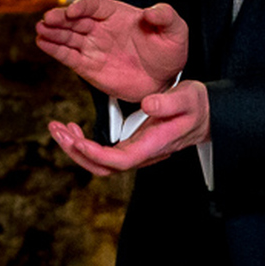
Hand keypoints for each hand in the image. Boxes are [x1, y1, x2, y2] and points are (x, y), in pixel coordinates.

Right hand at [36, 0, 188, 100]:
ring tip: (40, 30)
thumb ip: (166, 17)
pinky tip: (42, 44)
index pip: (95, 5)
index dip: (83, 6)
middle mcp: (101, 28)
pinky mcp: (88, 66)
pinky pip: (68, 56)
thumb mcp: (176, 31)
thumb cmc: (169, 52)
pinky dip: (54, 50)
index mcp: (118, 14)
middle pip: (75, 19)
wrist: (165, 81)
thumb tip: (152, 11)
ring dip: (53, 33)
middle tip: (48, 19)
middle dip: (60, 18)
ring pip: (67, 36)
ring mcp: (93, 47)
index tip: (74, 12)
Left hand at [46, 79, 209, 175]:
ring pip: (99, 162)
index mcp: (153, 145)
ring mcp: (135, 152)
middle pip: (103, 167)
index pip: (120, 160)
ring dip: (76, 148)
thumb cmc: (198, 107)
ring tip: (58, 128)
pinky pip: (102, 153)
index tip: (77, 141)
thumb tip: (148, 105)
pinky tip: (73, 129)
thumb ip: (169, 102)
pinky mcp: (130, 146)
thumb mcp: (188, 98)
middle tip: (57, 129)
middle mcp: (142, 153)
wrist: (207, 115)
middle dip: (76, 151)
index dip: (96, 155)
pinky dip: (83, 143)